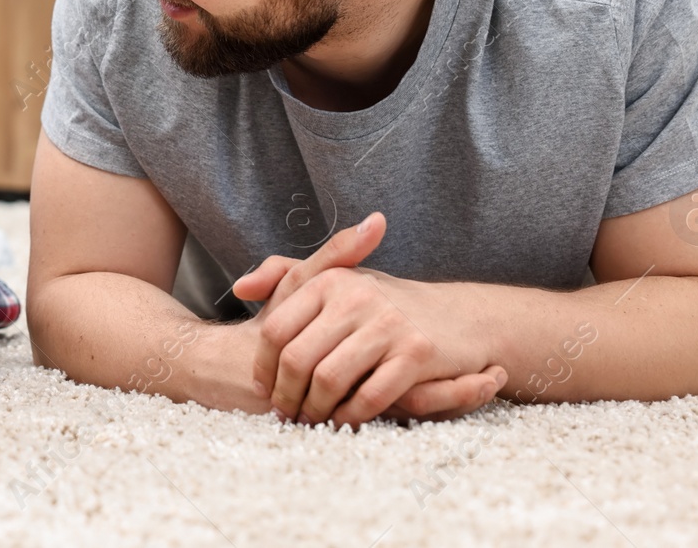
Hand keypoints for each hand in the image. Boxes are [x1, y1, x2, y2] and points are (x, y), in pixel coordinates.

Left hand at [232, 212, 504, 426]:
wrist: (457, 317)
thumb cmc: (381, 306)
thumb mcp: (336, 281)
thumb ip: (284, 276)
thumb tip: (240, 288)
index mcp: (330, 280)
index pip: (276, 330)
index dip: (264, 366)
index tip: (265, 388)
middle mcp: (357, 296)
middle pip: (298, 359)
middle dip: (286, 395)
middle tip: (284, 414)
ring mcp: (388, 324)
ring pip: (328, 381)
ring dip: (314, 410)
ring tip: (310, 420)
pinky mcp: (416, 354)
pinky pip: (369, 397)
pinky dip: (350, 416)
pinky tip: (342, 421)